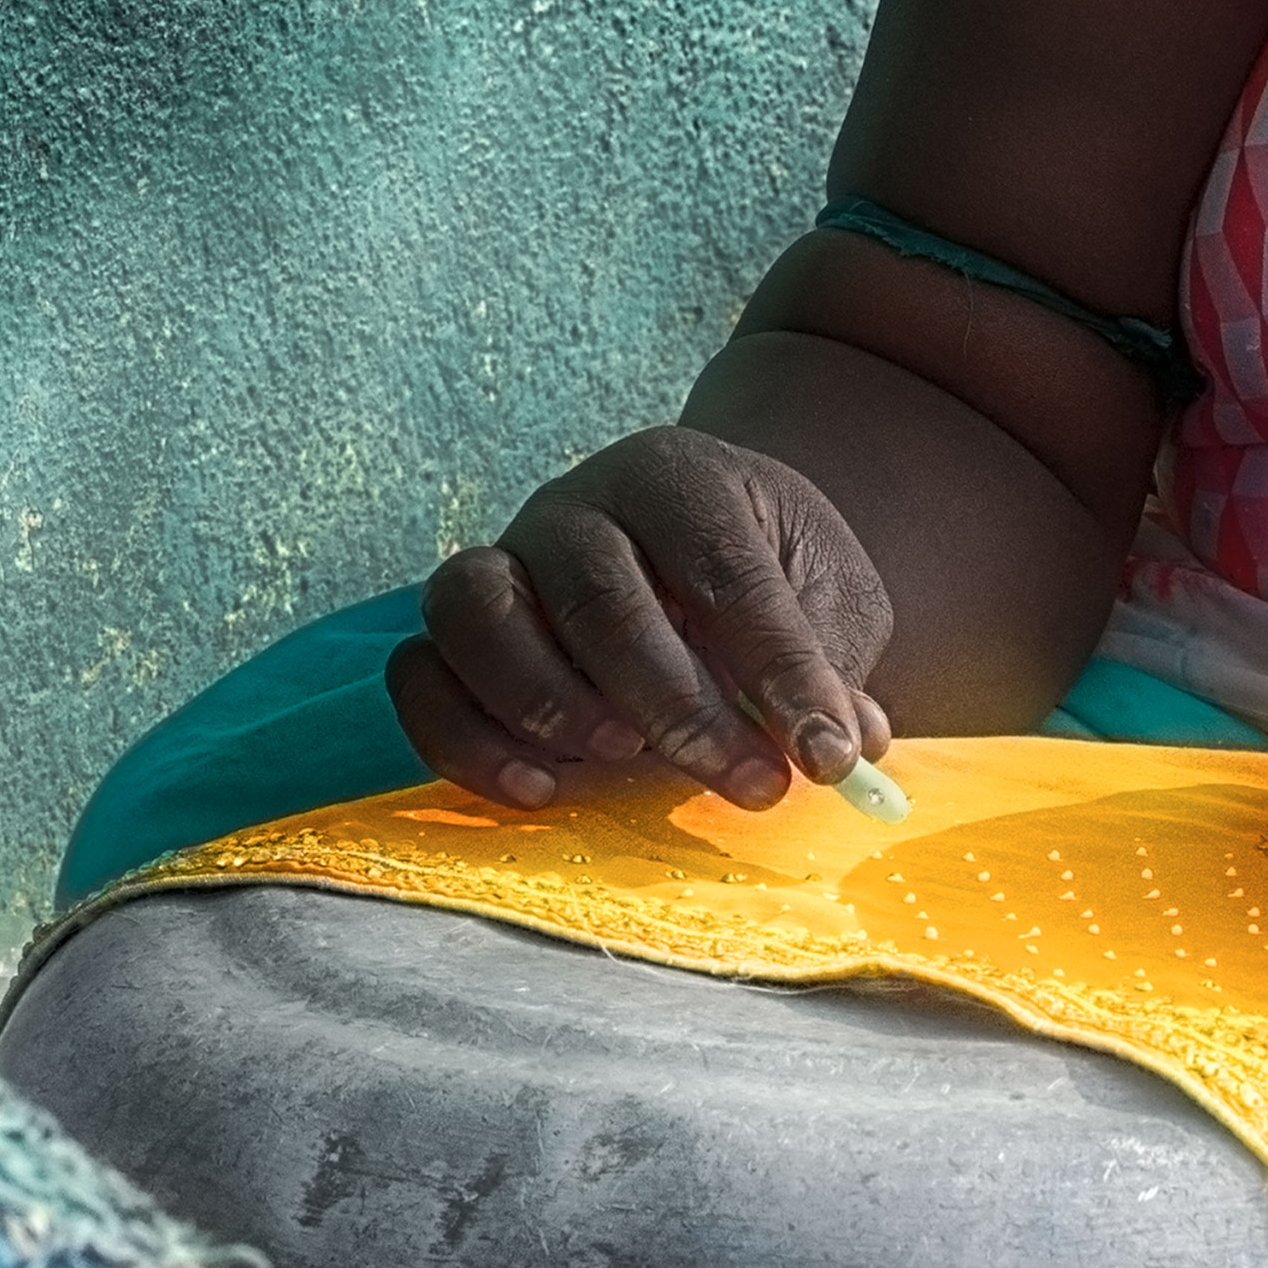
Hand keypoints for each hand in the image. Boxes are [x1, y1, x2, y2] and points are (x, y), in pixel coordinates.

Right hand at [391, 427, 899, 812]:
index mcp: (678, 479)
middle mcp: (576, 508)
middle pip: (595, 587)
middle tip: (744, 780)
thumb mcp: (828, 605)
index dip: (777, 665)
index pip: (721, 562)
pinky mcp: (452, 636)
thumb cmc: (768, 582)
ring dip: (544, 696)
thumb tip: (848, 741)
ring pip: (475, 606)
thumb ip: (833, 667)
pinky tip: (539, 789)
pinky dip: (464, 737)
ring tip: (619, 759)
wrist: (696, 562)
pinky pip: (419, 674)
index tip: (824, 753)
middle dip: (675, 699)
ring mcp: (502, 564)